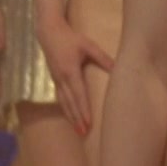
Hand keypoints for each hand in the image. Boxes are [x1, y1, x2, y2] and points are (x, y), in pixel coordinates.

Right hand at [37, 15, 112, 134]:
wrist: (49, 33)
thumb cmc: (71, 39)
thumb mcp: (89, 46)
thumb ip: (103, 58)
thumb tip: (117, 69)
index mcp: (70, 71)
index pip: (79, 94)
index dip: (84, 109)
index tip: (89, 122)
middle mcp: (61, 79)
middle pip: (70, 102)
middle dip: (77, 118)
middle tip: (84, 132)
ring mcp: (56, 80)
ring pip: (64, 102)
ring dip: (71, 116)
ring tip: (78, 129)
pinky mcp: (54, 79)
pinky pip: (60, 98)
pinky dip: (66, 109)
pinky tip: (70, 116)